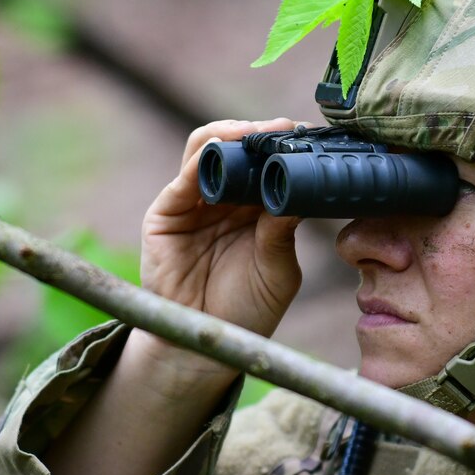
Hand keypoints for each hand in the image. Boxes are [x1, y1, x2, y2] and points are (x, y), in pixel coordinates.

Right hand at [123, 119, 304, 394]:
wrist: (206, 345)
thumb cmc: (247, 310)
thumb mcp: (278, 270)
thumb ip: (283, 232)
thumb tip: (299, 189)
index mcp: (255, 209)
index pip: (267, 163)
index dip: (284, 147)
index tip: (309, 136)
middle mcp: (224, 200)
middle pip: (236, 148)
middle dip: (259, 133)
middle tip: (284, 128)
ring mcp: (193, 204)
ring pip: (205, 150)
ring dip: (229, 136)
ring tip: (255, 133)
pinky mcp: (166, 214)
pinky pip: (182, 180)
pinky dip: (200, 160)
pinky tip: (220, 151)